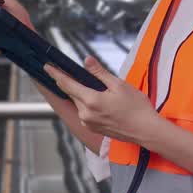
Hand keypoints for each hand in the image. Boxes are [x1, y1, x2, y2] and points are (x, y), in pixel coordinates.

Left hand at [44, 57, 158, 144]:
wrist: (146, 130)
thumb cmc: (136, 107)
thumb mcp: (119, 85)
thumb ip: (100, 73)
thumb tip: (87, 61)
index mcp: (91, 101)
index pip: (67, 84)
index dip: (55, 74)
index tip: (47, 67)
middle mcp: (85, 114)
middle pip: (72, 94)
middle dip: (71, 83)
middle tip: (73, 73)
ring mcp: (88, 123)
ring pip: (79, 103)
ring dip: (82, 94)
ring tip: (98, 90)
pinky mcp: (93, 128)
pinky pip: (84, 112)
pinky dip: (88, 104)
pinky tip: (101, 101)